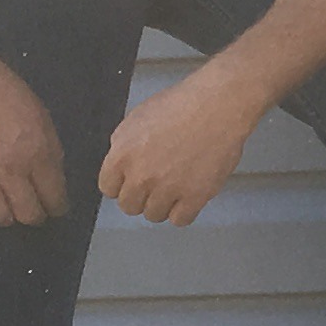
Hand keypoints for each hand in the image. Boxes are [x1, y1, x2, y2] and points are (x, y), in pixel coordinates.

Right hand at [0, 52, 67, 228]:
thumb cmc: (6, 92)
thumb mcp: (42, 118)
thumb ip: (50, 152)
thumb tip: (53, 180)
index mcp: (38, 153)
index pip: (54, 198)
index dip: (58, 207)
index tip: (57, 207)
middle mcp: (11, 169)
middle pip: (28, 214)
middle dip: (36, 217)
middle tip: (35, 211)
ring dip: (8, 218)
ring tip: (10, 210)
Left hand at [99, 69, 261, 226]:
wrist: (217, 105)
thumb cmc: (180, 105)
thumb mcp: (136, 119)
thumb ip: (123, 146)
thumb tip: (121, 167)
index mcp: (122, 155)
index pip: (108, 188)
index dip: (122, 184)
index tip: (133, 180)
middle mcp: (141, 176)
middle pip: (129, 206)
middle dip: (141, 196)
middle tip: (156, 183)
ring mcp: (168, 188)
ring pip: (153, 216)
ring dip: (162, 204)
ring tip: (175, 186)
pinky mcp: (195, 196)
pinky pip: (180, 220)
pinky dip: (183, 211)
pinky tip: (188, 196)